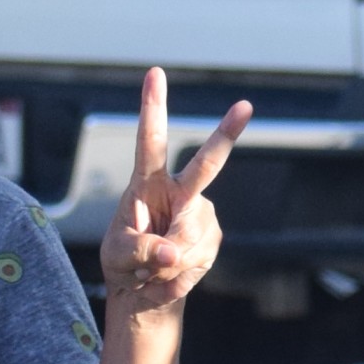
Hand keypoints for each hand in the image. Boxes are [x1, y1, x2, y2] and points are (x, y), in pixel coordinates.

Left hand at [98, 69, 248, 315]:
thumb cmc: (124, 264)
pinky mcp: (212, 237)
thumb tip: (172, 253)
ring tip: (152, 268)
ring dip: (169, 261)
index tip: (155, 73)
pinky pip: (198, 256)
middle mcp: (178, 192)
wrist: (144, 290)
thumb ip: (140, 251)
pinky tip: (169, 273)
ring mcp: (200, 213)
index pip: (150, 141)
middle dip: (226, 134)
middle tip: (245, 105)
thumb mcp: (118, 256)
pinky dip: (181, 273)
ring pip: (191, 236)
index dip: (152, 107)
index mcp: (147, 183)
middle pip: (206, 164)